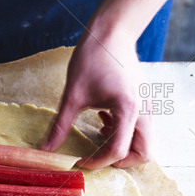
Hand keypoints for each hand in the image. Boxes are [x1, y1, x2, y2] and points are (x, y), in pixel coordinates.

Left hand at [41, 27, 152, 168]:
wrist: (112, 33)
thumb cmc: (93, 58)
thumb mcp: (72, 94)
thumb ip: (60, 125)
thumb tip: (45, 148)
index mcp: (128, 109)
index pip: (117, 151)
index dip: (97, 161)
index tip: (79, 160)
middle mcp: (145, 111)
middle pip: (143, 153)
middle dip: (120, 161)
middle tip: (95, 155)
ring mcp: (149, 106)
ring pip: (144, 142)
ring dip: (123, 146)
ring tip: (98, 131)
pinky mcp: (146, 102)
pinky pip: (142, 128)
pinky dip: (125, 132)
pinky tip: (104, 118)